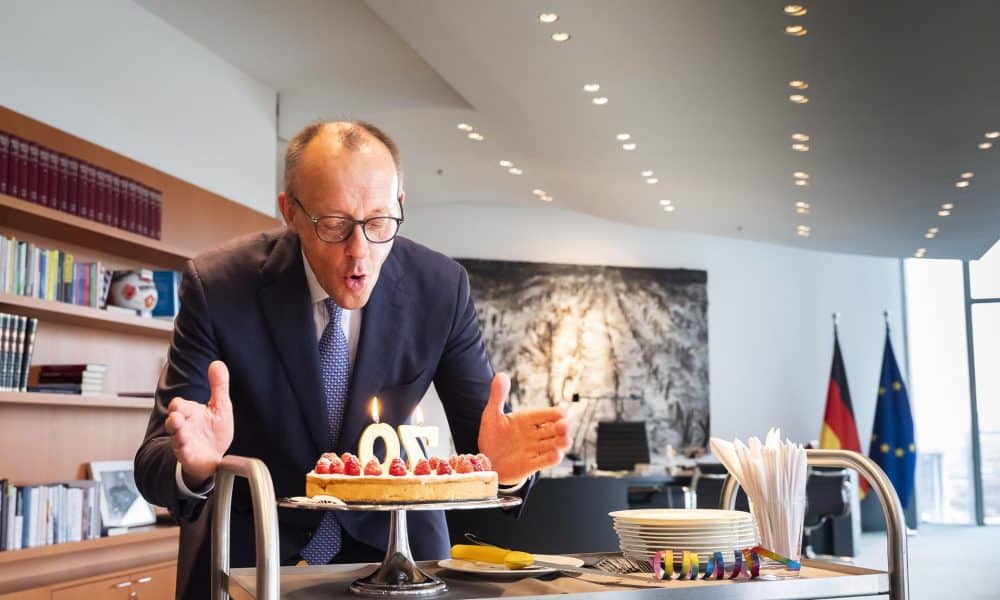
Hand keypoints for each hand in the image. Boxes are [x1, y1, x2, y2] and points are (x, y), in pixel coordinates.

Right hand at [164, 360, 233, 489]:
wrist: (213, 457)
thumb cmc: (214, 431)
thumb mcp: (220, 406)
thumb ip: (219, 386)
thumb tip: (217, 363)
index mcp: (190, 413)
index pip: (178, 405)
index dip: (178, 405)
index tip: (179, 405)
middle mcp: (184, 426)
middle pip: (173, 420)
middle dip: (173, 419)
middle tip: (176, 417)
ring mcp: (184, 442)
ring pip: (175, 436)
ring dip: (176, 433)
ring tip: (179, 429)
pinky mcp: (188, 456)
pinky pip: (183, 452)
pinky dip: (184, 449)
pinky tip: (186, 447)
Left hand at [478, 373, 570, 484]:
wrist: (484, 461)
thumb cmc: (491, 436)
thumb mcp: (491, 415)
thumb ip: (497, 396)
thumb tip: (501, 375)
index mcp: (528, 420)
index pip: (549, 414)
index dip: (557, 414)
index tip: (560, 415)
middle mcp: (534, 434)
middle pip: (556, 429)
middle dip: (562, 428)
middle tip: (563, 426)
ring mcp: (534, 450)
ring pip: (555, 445)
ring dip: (562, 442)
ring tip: (565, 440)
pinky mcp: (530, 465)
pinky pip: (545, 461)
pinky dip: (552, 458)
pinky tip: (555, 454)